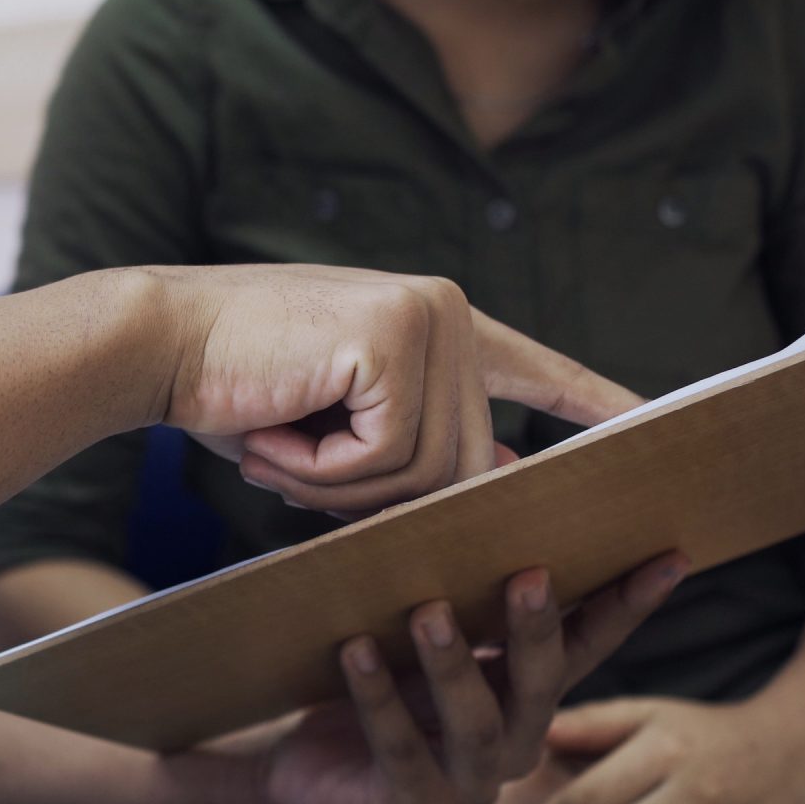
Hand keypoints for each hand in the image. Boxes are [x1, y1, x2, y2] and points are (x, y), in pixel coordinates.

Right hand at [151, 266, 640, 517]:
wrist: (153, 342)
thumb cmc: (228, 385)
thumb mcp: (333, 426)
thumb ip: (408, 445)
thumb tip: (496, 482)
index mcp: (436, 323)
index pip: (533, 366)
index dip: (589, 401)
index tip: (651, 424)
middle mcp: (448, 312)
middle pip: (460, 463)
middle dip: (369, 491)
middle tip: (286, 453)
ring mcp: (429, 319)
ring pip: (425, 472)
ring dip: (337, 485)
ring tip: (274, 436)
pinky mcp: (396, 339)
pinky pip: (385, 460)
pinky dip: (320, 468)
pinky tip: (275, 423)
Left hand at [232, 553, 686, 803]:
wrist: (300, 771)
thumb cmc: (373, 678)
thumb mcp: (416, 620)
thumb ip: (461, 559)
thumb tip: (504, 462)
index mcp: (524, 692)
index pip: (587, 645)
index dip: (627, 605)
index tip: (668, 556)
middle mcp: (512, 740)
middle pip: (540, 683)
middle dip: (537, 630)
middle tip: (528, 575)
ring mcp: (466, 781)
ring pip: (475, 724)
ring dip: (453, 664)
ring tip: (427, 611)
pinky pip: (399, 749)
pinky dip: (379, 698)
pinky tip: (355, 651)